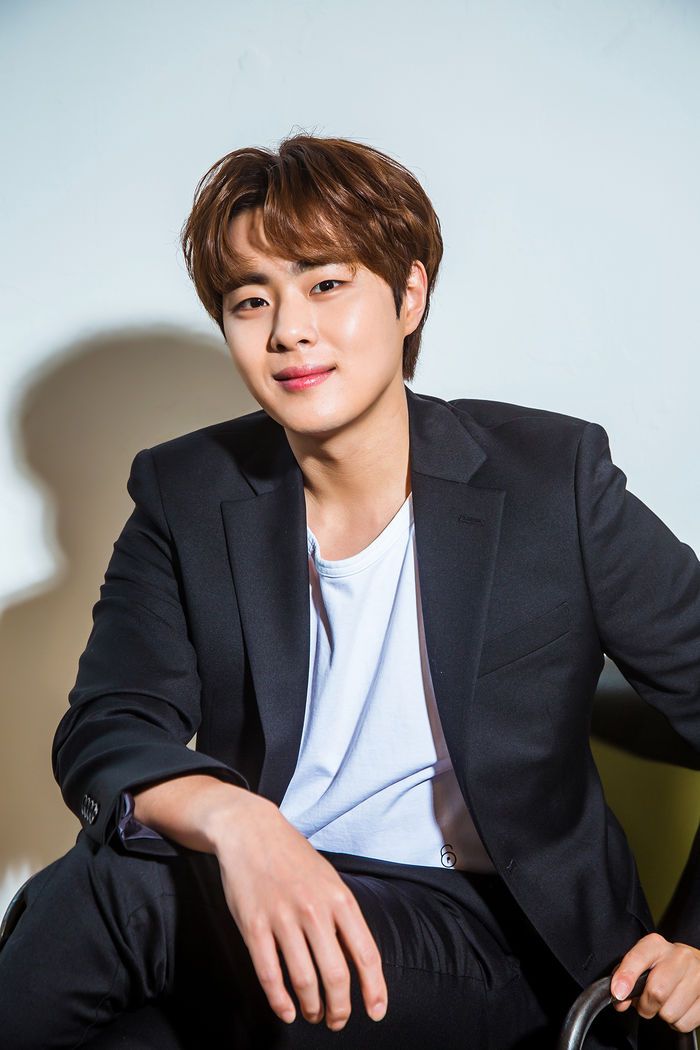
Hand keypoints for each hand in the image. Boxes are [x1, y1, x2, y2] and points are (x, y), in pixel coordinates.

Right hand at [208, 792, 387, 1031]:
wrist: (251, 831)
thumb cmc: (294, 857)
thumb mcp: (329, 879)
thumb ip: (344, 916)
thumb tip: (359, 960)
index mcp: (339, 899)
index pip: (366, 954)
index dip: (374, 990)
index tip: (376, 1012)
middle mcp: (314, 910)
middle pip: (336, 975)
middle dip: (340, 1008)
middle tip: (337, 1020)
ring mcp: (282, 918)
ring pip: (304, 980)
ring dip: (312, 1007)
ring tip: (313, 1013)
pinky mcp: (253, 926)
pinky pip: (269, 974)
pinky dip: (279, 1001)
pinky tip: (286, 1011)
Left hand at [611, 932, 699, 1033]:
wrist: (695, 964)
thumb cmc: (663, 965)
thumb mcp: (643, 961)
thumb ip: (626, 976)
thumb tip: (620, 1000)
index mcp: (658, 945)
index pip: (639, 958)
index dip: (627, 977)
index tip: (618, 993)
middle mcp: (680, 957)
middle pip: (656, 992)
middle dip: (645, 1005)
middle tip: (646, 1002)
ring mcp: (698, 976)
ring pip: (670, 1013)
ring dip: (662, 1014)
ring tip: (665, 1001)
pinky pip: (683, 1023)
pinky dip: (676, 1022)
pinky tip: (678, 1007)